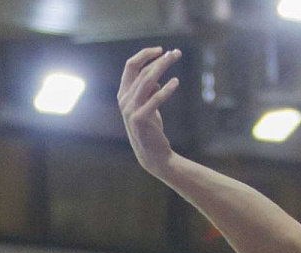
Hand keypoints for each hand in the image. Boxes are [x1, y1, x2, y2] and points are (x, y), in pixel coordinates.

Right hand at [119, 47, 182, 174]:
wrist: (152, 154)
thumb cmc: (151, 129)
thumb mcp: (147, 106)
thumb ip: (148, 91)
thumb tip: (156, 78)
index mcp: (123, 94)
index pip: (130, 65)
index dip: (145, 54)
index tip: (161, 50)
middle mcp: (124, 100)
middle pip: (142, 70)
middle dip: (160, 59)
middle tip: (177, 53)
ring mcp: (130, 109)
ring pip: (147, 80)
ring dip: (162, 67)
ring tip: (176, 58)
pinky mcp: (140, 119)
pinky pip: (155, 99)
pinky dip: (166, 89)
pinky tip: (176, 82)